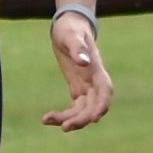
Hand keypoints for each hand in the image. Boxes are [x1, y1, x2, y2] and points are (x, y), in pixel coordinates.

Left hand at [42, 8, 112, 132]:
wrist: (69, 26)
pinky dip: (63, 115)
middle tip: (64, 127)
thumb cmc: (71, 28)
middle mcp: (94, 82)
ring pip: (83, 111)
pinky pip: (74, 108)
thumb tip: (83, 62)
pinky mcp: (77, 89)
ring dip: (69, 119)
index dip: (102, 106)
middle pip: (93, 107)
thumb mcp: (71, 35)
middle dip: (81, 119)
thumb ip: (78, 48)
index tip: (94, 119)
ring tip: (47, 120)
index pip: (105, 92)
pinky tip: (47, 119)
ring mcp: (87, 87)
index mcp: (97, 70)